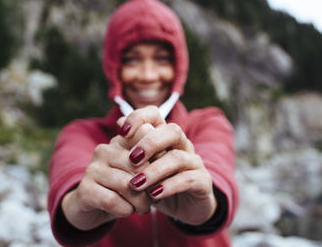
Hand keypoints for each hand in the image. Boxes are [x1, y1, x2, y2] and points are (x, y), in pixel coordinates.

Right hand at [61, 122, 155, 230]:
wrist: (93, 207)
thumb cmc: (124, 188)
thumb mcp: (141, 172)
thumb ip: (155, 160)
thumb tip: (167, 153)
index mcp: (120, 140)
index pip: (145, 135)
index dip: (160, 156)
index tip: (165, 174)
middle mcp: (104, 150)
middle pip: (138, 165)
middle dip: (152, 185)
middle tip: (155, 197)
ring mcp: (92, 169)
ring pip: (126, 184)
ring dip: (140, 201)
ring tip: (144, 208)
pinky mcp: (85, 190)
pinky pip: (112, 200)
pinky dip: (125, 209)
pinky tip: (128, 211)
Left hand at [122, 107, 216, 224]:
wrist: (182, 207)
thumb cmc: (156, 182)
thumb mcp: (141, 167)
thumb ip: (131, 146)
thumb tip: (120, 122)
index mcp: (164, 136)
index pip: (155, 115)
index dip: (138, 118)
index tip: (122, 132)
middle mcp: (182, 144)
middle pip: (172, 131)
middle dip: (150, 143)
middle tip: (131, 159)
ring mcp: (194, 162)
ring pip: (178, 158)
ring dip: (155, 170)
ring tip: (136, 184)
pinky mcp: (202, 181)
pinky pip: (188, 179)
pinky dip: (169, 186)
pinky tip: (153, 195)